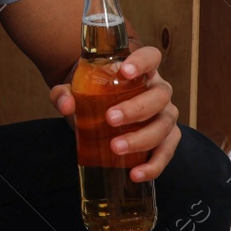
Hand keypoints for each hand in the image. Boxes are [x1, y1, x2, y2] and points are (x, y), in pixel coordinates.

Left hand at [52, 44, 179, 181]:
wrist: (98, 114)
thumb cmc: (92, 96)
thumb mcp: (74, 91)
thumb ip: (63, 93)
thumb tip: (66, 104)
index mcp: (142, 71)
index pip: (151, 57)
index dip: (142, 62)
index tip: (125, 71)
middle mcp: (159, 91)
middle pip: (158, 96)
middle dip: (136, 109)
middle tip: (110, 118)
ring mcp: (166, 115)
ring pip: (164, 126)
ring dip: (142, 139)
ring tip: (115, 148)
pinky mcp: (166, 139)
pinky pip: (166, 152)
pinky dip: (154, 165)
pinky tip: (135, 174)